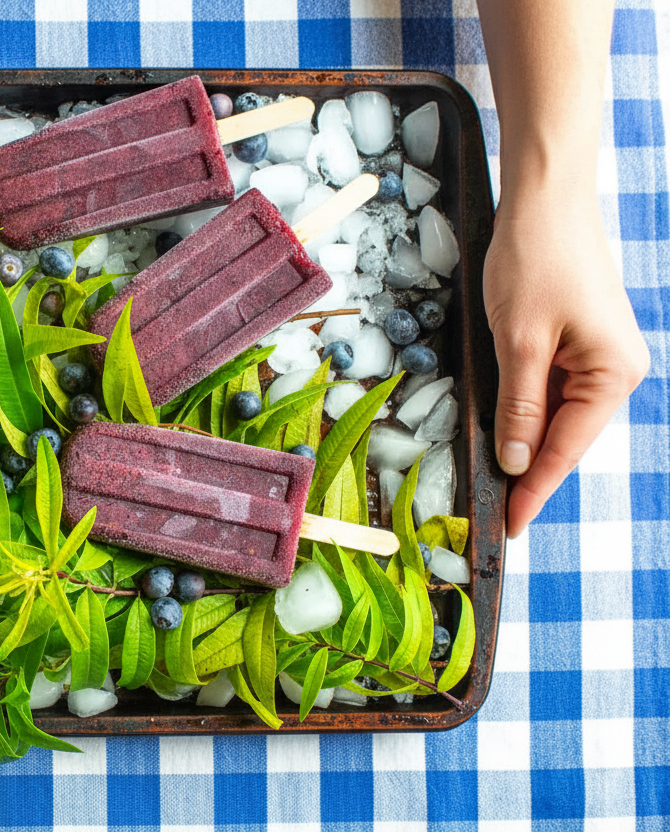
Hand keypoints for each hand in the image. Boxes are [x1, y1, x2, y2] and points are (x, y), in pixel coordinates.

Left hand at [483, 185, 648, 537]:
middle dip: (529, 471)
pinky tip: (502, 428)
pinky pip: (550, 389)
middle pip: (565, 437)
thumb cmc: (535, 260)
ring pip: (555, 416)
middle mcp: (615, 370)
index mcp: (612, 374)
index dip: (535, 491)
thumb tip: (515, 461)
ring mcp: (598, 355)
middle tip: (496, 514)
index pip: (566, 450)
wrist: (546, 199)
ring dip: (524, 441)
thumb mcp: (519, 342)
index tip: (511, 528)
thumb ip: (519, 407)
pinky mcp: (578, 341)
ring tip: (494, 481)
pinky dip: (525, 409)